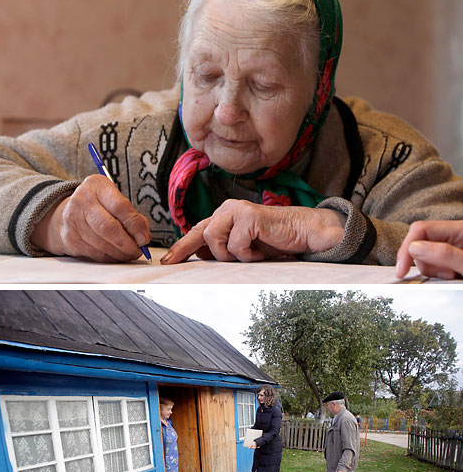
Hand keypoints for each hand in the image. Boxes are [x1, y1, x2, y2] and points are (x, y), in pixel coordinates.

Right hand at [33, 176, 152, 261]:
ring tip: (129, 253)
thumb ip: (132, 215)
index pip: (120, 206)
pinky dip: (110, 257)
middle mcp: (82, 200)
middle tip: (138, 249)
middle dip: (127, 243)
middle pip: (109, 227)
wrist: (68, 212)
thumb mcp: (114, 199)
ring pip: (102, 244)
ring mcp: (73, 220)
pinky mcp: (70, 238)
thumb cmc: (98, 205)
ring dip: (120, 253)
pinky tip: (116, 254)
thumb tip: (143, 237)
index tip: (144, 237)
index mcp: (97, 185)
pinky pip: (95, 253)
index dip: (135, 225)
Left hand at [162, 200, 342, 262]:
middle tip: (171, 263)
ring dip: (229, 254)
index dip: (182, 246)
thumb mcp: (245, 247)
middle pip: (200, 231)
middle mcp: (229, 209)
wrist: (303, 233)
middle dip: (187, 248)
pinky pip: (235, 244)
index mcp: (226, 215)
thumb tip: (201, 254)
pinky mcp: (249, 216)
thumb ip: (224, 247)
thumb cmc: (275, 240)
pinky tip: (261, 252)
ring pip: (213, 238)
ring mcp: (238, 210)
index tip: (167, 261)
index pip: (199, 230)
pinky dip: (247, 254)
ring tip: (249, 255)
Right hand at [395, 219, 462, 281]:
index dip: (407, 248)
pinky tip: (451, 276)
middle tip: (444, 273)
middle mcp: (452, 235)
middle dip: (424, 262)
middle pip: (420, 242)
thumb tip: (414, 248)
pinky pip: (433, 265)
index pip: (421, 229)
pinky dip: (437, 273)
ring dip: (433, 270)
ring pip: (424, 256)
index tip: (401, 270)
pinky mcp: (450, 260)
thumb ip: (445, 254)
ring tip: (453, 275)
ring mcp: (451, 247)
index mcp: (458, 229)